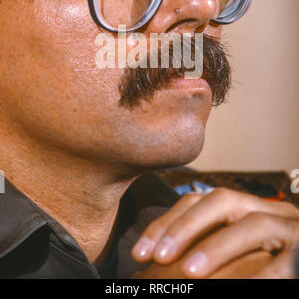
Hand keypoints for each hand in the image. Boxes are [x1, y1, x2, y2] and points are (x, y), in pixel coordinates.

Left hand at [131, 188, 298, 278]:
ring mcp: (290, 227)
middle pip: (222, 201)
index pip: (198, 202)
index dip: (166, 223)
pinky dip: (260, 275)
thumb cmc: (266, 259)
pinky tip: (239, 287)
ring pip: (254, 225)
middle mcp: (265, 209)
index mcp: (243, 208)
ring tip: (190, 271)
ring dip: (219, 246)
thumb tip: (153, 262)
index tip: (138, 253)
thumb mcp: (233, 250)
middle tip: (158, 256)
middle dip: (186, 226)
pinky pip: (286, 261)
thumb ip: (202, 250)